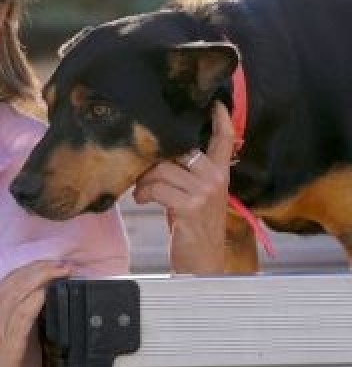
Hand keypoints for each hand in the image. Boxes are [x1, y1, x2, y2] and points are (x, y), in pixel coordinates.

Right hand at [0, 260, 70, 366]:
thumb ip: (2, 314)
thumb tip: (27, 300)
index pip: (10, 278)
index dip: (31, 268)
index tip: (49, 264)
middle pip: (18, 279)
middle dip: (42, 267)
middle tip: (62, 263)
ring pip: (23, 290)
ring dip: (45, 277)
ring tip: (62, 271)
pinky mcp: (8, 341)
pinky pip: (25, 312)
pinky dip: (38, 298)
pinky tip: (49, 291)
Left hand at [133, 102, 234, 273]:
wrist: (201, 264)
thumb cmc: (192, 227)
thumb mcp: (195, 196)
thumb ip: (186, 173)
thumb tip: (158, 155)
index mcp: (221, 173)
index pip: (225, 139)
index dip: (220, 119)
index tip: (216, 102)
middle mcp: (216, 179)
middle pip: (178, 150)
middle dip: (154, 161)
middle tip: (144, 176)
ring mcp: (205, 192)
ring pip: (162, 169)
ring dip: (144, 180)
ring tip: (142, 192)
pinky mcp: (190, 207)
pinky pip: (157, 187)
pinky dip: (144, 193)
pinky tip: (143, 200)